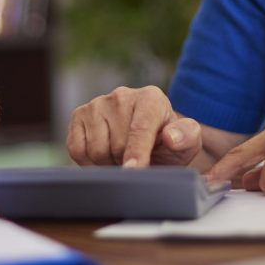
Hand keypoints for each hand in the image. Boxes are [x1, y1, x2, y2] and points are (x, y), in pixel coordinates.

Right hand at [66, 86, 202, 166]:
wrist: (147, 142)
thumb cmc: (168, 144)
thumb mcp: (187, 143)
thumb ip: (186, 137)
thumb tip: (171, 137)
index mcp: (151, 98)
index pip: (140, 128)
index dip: (137, 152)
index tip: (134, 170)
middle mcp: (121, 95)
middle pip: (117, 145)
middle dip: (126, 162)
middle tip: (137, 162)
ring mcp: (97, 104)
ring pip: (96, 150)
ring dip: (108, 163)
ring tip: (122, 157)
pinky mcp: (78, 115)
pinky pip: (77, 149)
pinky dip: (89, 162)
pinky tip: (105, 156)